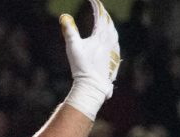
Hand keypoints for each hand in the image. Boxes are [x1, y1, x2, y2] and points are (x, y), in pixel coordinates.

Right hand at [60, 0, 120, 120]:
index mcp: (101, 35)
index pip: (100, 15)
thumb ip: (69, 30)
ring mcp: (114, 49)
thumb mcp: (73, 47)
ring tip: (104, 21)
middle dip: (102, 14)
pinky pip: (115, 42)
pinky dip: (111, 35)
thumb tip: (63, 16)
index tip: (91, 0)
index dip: (96, 6)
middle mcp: (110, 40)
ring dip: (108, 24)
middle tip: (98, 9)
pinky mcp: (114, 57)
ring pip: (113, 31)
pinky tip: (110, 38)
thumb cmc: (81, 67)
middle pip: (108, 22)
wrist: (93, 85)